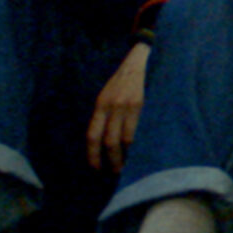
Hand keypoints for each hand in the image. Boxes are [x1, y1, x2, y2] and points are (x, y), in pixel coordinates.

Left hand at [88, 42, 148, 172]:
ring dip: (124, 155)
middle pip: (107, 141)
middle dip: (110, 159)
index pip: (92, 135)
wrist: (139, 61)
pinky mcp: (140, 105)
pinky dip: (135, 144)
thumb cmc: (123, 80)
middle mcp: (111, 106)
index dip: (92, 154)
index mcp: (100, 104)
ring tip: (126, 165)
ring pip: (124, 139)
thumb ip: (104, 114)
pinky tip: (136, 151)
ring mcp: (126, 106)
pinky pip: (137, 131)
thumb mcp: (107, 95)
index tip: (95, 167)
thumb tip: (102, 139)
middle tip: (113, 171)